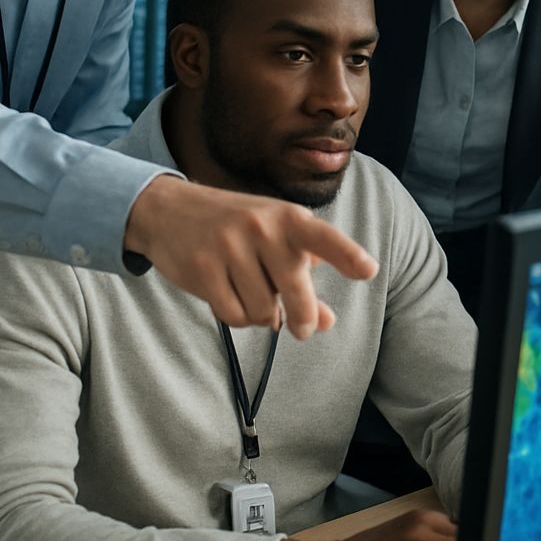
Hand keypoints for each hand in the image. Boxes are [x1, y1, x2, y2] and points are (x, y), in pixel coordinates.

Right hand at [124, 176, 376, 338]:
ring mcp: (230, 246)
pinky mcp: (202, 268)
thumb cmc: (237, 227)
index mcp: (288, 217)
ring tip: (251, 295)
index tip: (370, 271)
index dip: (347, 255)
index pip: (323, 237)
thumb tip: (327, 321)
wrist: (170, 209)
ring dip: (262, 314)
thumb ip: (304, 277)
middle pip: (295, 288)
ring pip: (263, 309)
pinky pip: (233, 315)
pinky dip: (237, 317)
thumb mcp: (275, 240)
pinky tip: (230, 298)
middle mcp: (261, 227)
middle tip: (303, 330)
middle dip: (303, 316)